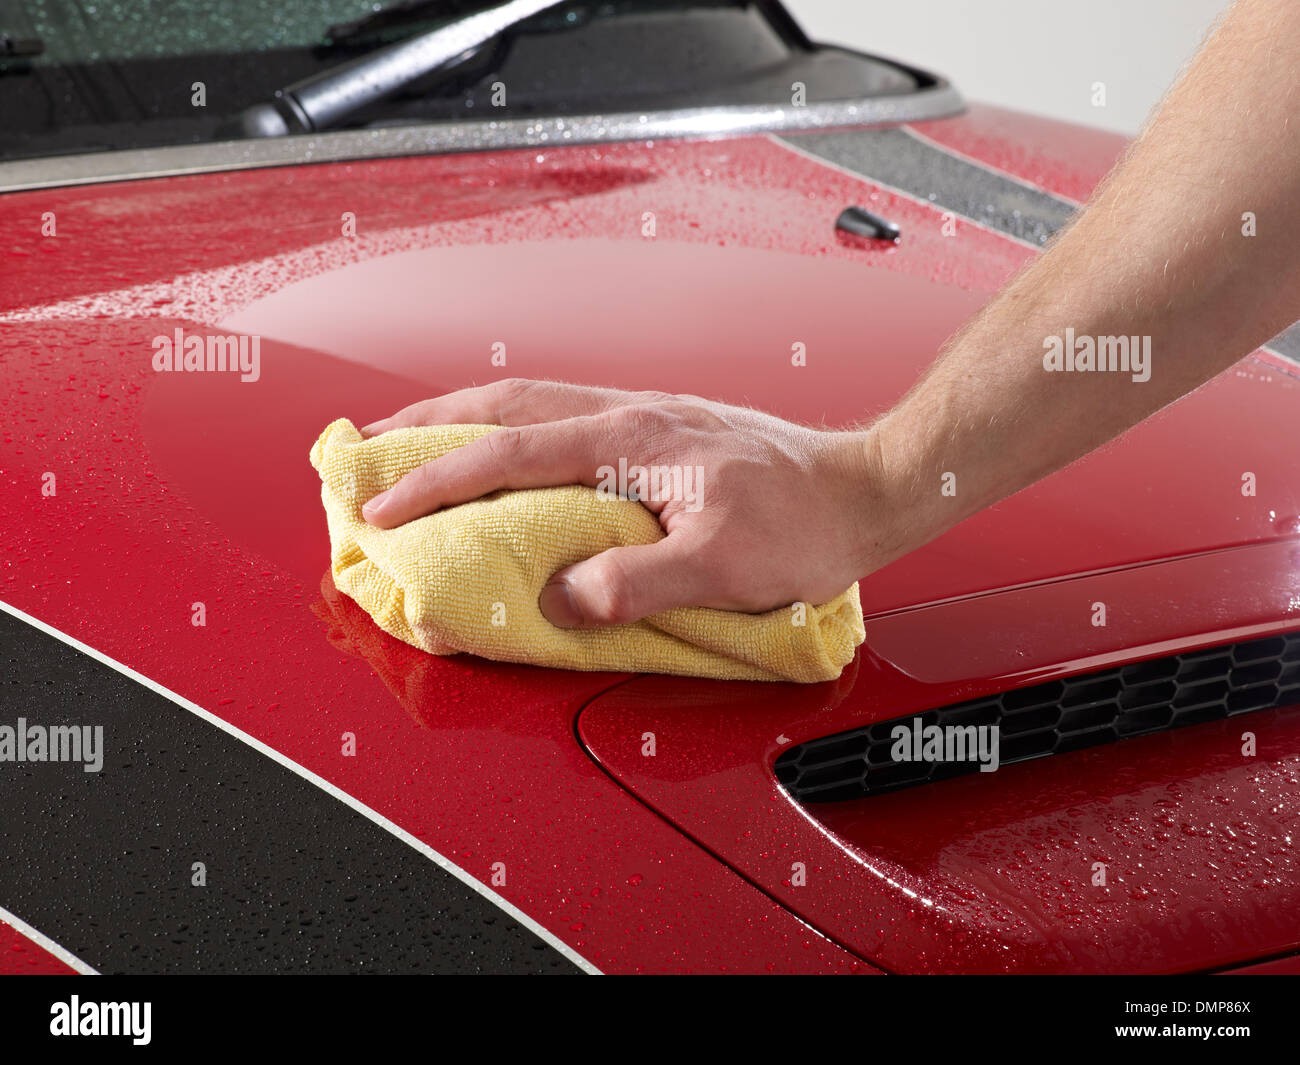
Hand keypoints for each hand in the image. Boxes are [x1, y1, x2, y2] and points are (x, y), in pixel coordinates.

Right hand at [360, 379, 900, 626]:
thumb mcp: (722, 568)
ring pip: (532, 401)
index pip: (511, 451)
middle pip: (506, 402)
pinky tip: (508, 450)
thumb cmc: (804, 524)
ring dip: (466, 419)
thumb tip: (560, 597)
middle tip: (371, 452)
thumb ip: (635, 580)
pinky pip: (562, 416)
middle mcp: (630, 414)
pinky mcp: (658, 431)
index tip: (384, 509)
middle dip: (429, 426)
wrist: (861, 490)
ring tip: (418, 443)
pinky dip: (513, 428)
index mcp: (633, 438)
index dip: (438, 481)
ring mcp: (643, 416)